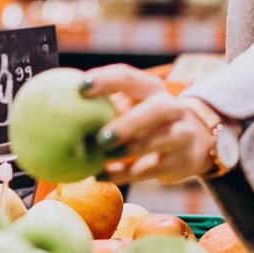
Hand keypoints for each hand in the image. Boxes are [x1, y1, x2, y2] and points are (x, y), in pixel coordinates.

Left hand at [82, 64, 214, 184]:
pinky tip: (100, 176)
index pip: (128, 76)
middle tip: (101, 137)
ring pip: (159, 140)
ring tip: (102, 158)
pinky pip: (151, 168)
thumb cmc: (147, 121)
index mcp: (150, 88)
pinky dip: (124, 174)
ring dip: (129, 150)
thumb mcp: (133, 106)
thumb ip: (106, 105)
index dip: (105, 80)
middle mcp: (170, 107)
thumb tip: (58, 107)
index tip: (80, 88)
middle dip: (129, 123)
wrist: (195, 142)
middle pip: (155, 110)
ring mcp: (180, 133)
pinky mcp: (181, 160)